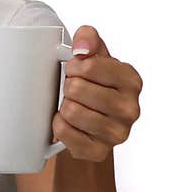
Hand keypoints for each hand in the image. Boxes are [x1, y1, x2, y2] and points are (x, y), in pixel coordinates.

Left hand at [52, 25, 142, 161]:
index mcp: (131, 81)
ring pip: (70, 111)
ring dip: (63, 107)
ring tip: (72, 107)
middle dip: (67, 88)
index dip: (73, 67)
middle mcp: (130, 109)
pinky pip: (64, 132)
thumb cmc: (93, 86)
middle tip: (73, 92)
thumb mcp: (94, 58)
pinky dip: (59, 125)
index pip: (88, 65)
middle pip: (76, 88)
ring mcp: (117, 133)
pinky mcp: (99, 151)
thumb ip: (88, 39)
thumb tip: (81, 47)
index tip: (75, 71)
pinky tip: (69, 123)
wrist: (92, 125)